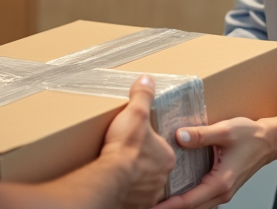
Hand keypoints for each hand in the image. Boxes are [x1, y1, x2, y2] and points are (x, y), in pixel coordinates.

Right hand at [99, 75, 176, 208]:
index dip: (152, 145)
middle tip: (130, 157)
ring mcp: (148, 195)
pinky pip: (134, 199)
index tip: (141, 142)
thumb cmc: (125, 150)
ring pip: (145, 186)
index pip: (163, 150)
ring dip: (136, 180)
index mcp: (165, 157)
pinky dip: (127, 194)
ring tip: (122, 173)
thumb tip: (147, 79)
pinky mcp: (136, 206)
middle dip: (144, 164)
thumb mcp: (135, 113)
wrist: (110, 180)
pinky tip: (117, 187)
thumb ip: (142, 96)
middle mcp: (161, 179)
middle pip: (155, 169)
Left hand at [155, 109, 276, 208]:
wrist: (269, 140)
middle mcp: (221, 192)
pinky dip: (185, 199)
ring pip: (195, 205)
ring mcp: (221, 191)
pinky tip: (171, 191)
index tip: (151, 206)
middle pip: (189, 208)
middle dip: (168, 208)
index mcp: (220, 183)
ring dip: (176, 205)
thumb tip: (180, 137)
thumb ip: (201, 135)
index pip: (188, 201)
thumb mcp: (225, 131)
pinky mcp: (220, 186)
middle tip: (145, 202)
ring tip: (154, 199)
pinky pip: (200, 198)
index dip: (168, 206)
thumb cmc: (250, 135)